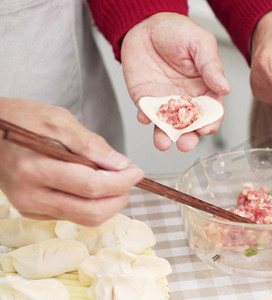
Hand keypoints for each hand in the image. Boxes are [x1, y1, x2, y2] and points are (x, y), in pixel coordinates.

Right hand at [0, 98, 143, 224]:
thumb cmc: (21, 120)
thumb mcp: (58, 119)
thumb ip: (90, 144)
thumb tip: (120, 164)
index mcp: (34, 167)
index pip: (91, 186)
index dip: (121, 181)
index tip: (137, 171)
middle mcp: (30, 194)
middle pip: (90, 211)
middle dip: (119, 197)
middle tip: (130, 179)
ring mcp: (30, 206)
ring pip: (83, 219)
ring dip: (108, 203)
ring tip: (116, 181)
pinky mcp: (32, 211)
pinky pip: (71, 215)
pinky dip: (91, 204)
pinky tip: (95, 185)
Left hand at [121, 12, 230, 151]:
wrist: (146, 23)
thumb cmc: (177, 31)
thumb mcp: (200, 43)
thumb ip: (212, 66)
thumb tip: (226, 88)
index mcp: (206, 88)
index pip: (212, 112)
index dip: (210, 123)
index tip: (205, 128)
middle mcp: (187, 100)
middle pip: (191, 126)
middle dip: (188, 138)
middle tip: (185, 143)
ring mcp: (166, 102)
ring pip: (168, 126)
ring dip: (165, 137)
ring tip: (163, 142)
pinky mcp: (146, 100)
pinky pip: (146, 114)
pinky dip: (145, 119)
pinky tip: (145, 117)